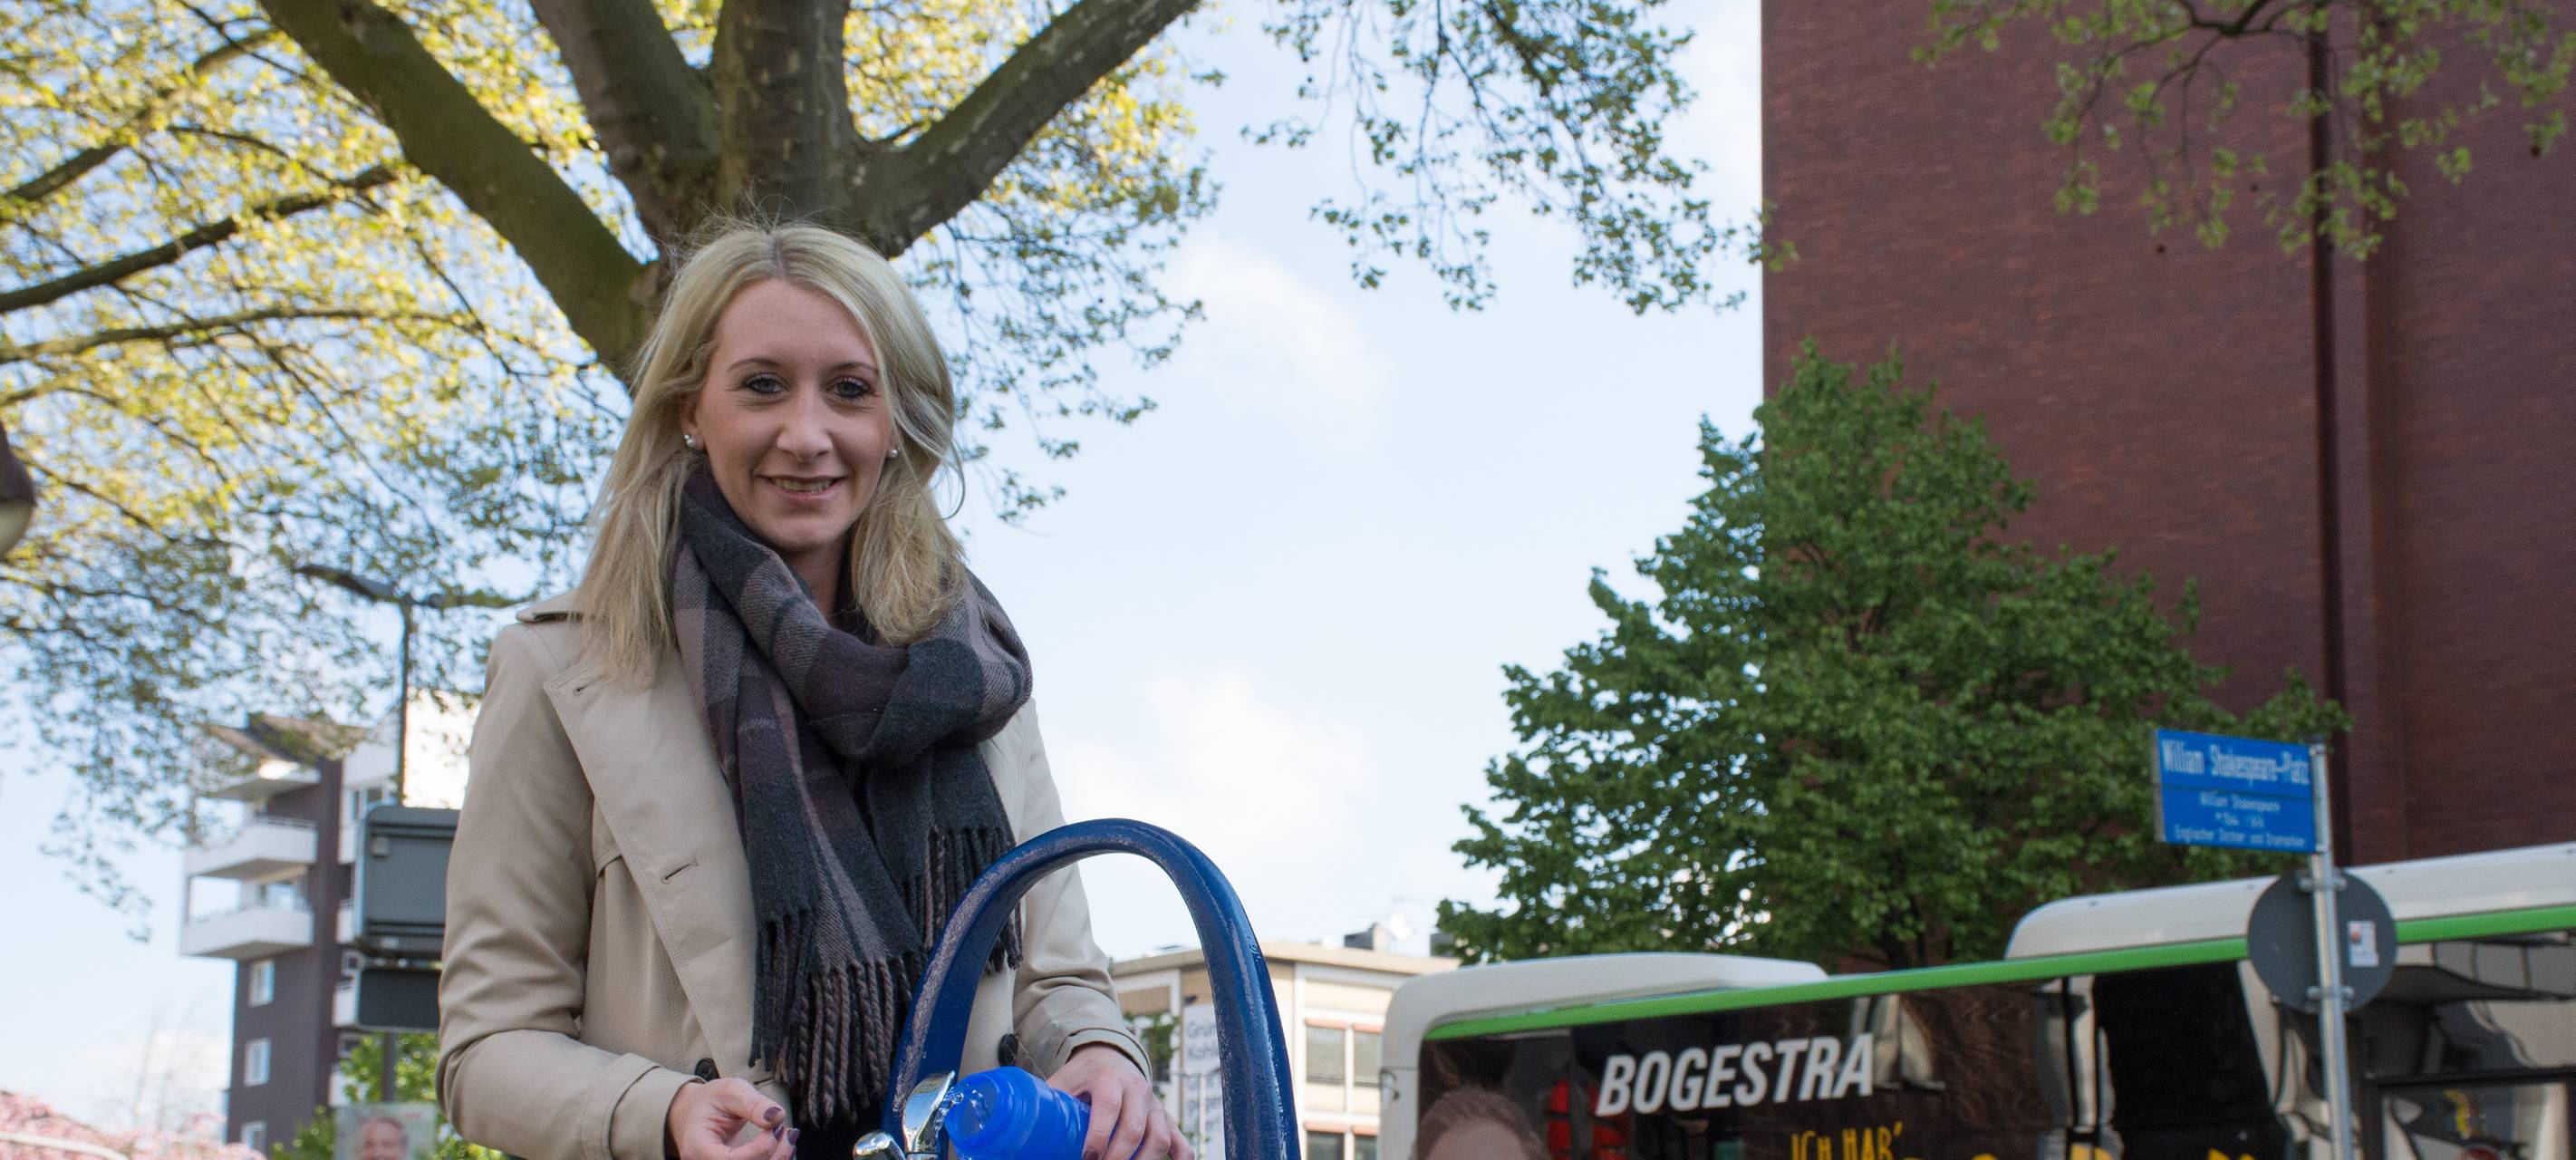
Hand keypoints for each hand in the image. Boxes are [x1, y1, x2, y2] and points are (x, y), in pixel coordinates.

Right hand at [665, 1077, 794, 1159]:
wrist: (698, 1112)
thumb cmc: (711, 1101)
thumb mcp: (730, 1091)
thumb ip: (753, 1103)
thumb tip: (778, 1116)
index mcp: (698, 1147)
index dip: (761, 1149)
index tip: (775, 1128)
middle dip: (776, 1155)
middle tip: (788, 1132)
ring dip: (779, 1159)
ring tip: (788, 1137)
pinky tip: (784, 1147)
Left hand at [1048, 1043, 1190, 1159]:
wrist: (1111, 1056)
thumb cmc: (1082, 1075)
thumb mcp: (1064, 1081)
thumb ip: (1048, 1102)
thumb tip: (1019, 1128)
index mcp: (1110, 1078)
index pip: (1109, 1108)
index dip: (1099, 1136)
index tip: (1086, 1158)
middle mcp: (1137, 1089)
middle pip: (1135, 1128)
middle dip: (1118, 1157)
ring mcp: (1154, 1104)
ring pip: (1159, 1137)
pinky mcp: (1165, 1117)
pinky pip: (1179, 1139)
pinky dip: (1180, 1157)